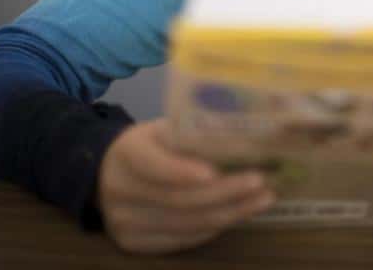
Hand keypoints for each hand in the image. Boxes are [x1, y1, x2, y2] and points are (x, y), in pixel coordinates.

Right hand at [98, 118, 274, 253]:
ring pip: (186, 223)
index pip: (153, 164)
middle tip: (260, 182)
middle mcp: (120, 191)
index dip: (181, 171)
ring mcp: (123, 223)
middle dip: (224, 192)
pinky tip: (239, 213)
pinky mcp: (134, 244)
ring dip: (230, 212)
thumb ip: (194, 130)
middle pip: (178, 199)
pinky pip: (183, 240)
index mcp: (127, 152)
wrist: (110, 173)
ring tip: (263, 199)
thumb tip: (251, 129)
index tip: (214, 172)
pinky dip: (215, 227)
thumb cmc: (153, 144)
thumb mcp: (165, 128)